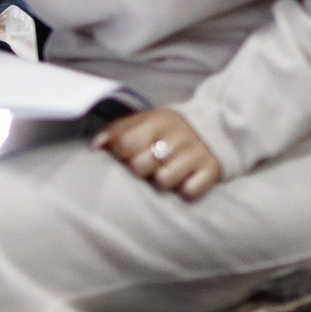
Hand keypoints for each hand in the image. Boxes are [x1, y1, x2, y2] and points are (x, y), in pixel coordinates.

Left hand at [93, 108, 223, 200]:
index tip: (128, 152)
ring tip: (168, 170)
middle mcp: (178, 135)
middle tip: (150, 163)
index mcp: (159, 120)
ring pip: (164, 181)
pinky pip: (189, 191)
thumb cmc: (168, 130)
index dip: (122, 152)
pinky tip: (186, 178)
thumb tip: (95, 146)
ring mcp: (196, 153)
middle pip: (140, 166)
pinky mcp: (211, 170)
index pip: (126, 142)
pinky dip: (186, 189)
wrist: (215, 127)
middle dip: (141, 169)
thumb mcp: (145, 121)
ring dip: (164, 180)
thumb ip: (117, 131)